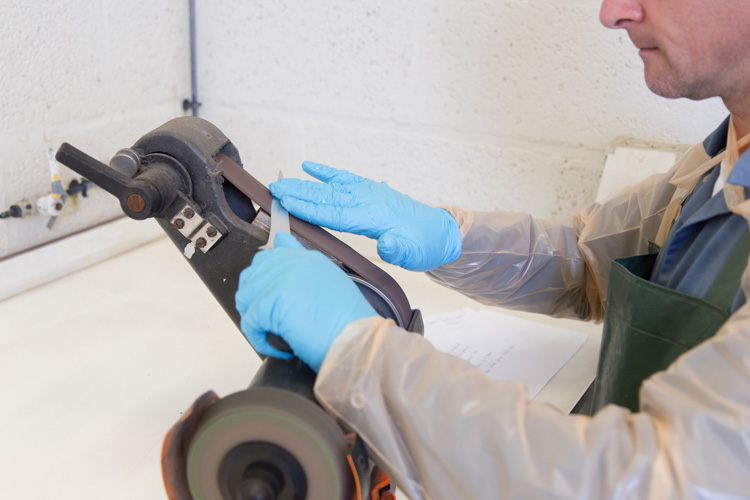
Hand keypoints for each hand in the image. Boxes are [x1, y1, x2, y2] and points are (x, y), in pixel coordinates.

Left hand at [235, 232, 376, 371]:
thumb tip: (283, 250)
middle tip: (272, 319)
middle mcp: (293, 264)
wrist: (357, 342)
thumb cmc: (349, 323)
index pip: (271, 255)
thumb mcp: (331, 284)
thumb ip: (305, 269)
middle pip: (253, 275)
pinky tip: (279, 346)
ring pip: (246, 297)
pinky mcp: (272, 303)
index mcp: (308, 259)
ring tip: (274, 331)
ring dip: (256, 318)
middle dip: (256, 298)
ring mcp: (281, 281)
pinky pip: (249, 322)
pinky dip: (260, 339)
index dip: (265, 278)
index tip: (270, 295)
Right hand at [269, 161, 461, 271]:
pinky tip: (310, 167)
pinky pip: (345, 179)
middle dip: (299, 193)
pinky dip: (327, 172)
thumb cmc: (425, 245)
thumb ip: (399, 250)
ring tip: (282, 182)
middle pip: (327, 197)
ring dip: (306, 185)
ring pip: (331, 188)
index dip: (309, 207)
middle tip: (274, 189)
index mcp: (374, 217)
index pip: (335, 212)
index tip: (287, 201)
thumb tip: (387, 245)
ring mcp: (369, 194)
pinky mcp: (371, 192)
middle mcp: (368, 201)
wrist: (440, 233)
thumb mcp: (414, 254)